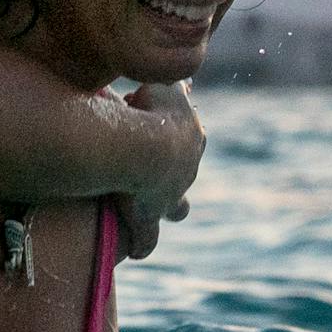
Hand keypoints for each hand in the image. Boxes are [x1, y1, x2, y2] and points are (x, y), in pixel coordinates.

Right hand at [113, 80, 201, 260]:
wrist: (145, 149)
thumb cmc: (151, 112)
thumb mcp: (163, 88)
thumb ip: (169, 85)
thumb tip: (180, 79)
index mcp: (192, 139)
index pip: (191, 137)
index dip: (178, 136)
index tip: (167, 136)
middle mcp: (187, 170)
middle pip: (187, 172)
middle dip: (178, 171)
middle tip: (162, 169)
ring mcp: (171, 196)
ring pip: (176, 206)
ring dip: (169, 206)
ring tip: (158, 210)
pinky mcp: (149, 219)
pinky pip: (147, 239)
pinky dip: (143, 244)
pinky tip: (139, 252)